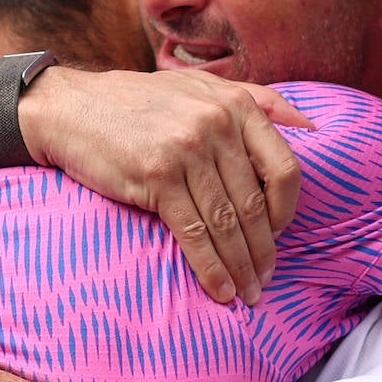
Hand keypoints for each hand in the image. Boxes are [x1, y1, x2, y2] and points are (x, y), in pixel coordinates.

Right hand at [21, 68, 307, 303]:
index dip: (286, 209)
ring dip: (241, 266)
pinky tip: (219, 289)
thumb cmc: (134, 102)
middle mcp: (216, 125)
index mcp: (235, 104)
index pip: (284, 167)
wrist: (69, 108)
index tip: (278, 234)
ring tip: (247, 294)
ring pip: (227, 223)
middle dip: (263, 250)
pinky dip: (210, 267)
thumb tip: (312, 124)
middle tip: (264, 281)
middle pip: (254, 203)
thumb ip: (256, 99)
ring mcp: (187, 151)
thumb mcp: (199, 88)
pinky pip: (194, 232)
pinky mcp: (158, 177)